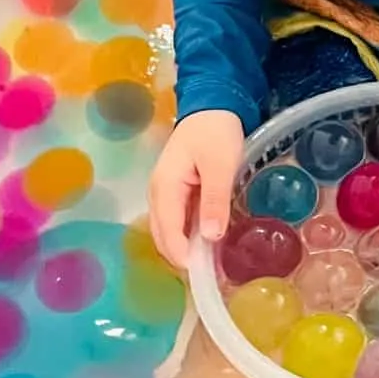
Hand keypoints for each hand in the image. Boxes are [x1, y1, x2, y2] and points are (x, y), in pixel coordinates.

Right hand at [148, 110, 243, 268]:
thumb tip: (211, 237)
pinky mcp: (177, 191)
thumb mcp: (220, 165)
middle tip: (209, 273)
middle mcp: (159, 193)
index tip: (202, 273)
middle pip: (163, 236)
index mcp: (164, 187)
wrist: (213, 104)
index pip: (167, 231)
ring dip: (185, 247)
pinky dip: (189, 234)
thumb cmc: (216, 132)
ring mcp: (166, 193)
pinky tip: (207, 241)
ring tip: (210, 263)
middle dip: (181, 256)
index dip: (182, 255)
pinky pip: (178, 220)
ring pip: (170, 230)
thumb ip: (214, 200)